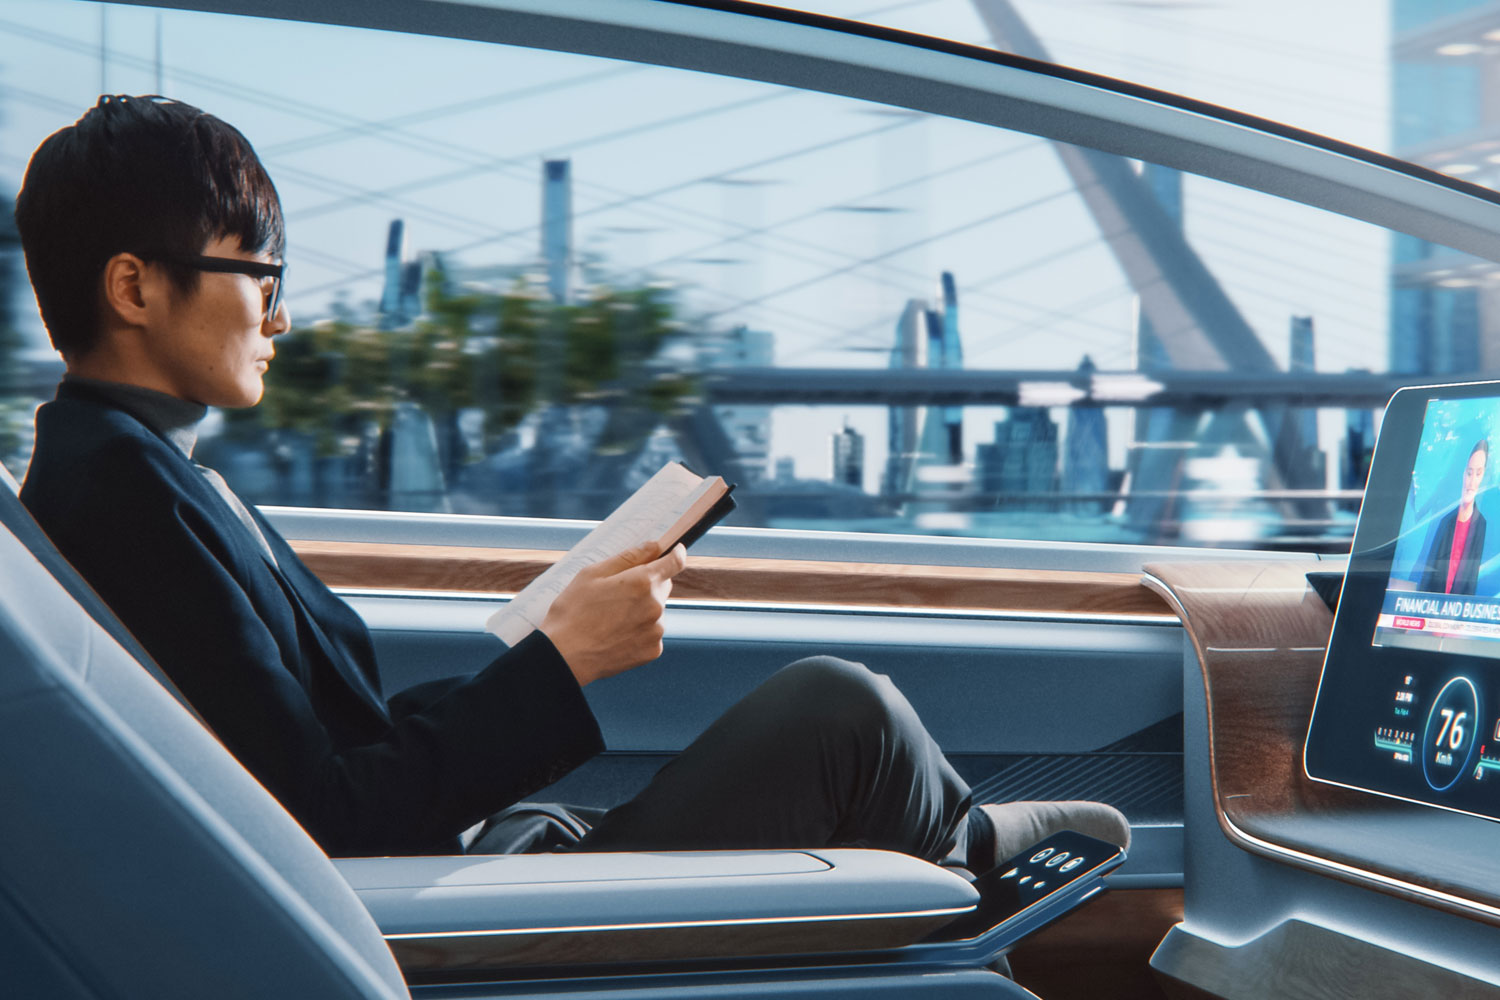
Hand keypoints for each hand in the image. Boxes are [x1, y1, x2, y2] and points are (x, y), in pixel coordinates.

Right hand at [540, 541, 687, 686]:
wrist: (565, 657)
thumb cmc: (572, 612)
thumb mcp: (592, 574)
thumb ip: (628, 557)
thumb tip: (653, 546)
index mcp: (642, 582)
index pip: (675, 562)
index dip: (676, 553)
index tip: (674, 551)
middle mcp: (655, 606)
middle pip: (662, 586)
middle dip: (648, 584)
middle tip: (620, 592)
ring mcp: (656, 630)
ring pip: (656, 611)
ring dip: (643, 609)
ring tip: (612, 618)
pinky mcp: (653, 650)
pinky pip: (652, 633)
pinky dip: (639, 631)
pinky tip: (616, 634)